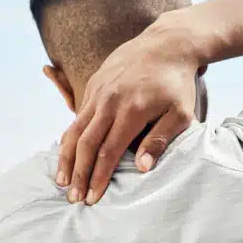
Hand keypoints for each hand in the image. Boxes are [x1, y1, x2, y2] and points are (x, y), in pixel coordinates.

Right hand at [56, 10, 204, 204]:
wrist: (166, 44)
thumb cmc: (176, 83)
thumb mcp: (180, 113)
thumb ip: (160, 140)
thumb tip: (142, 168)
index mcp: (131, 111)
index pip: (108, 152)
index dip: (98, 177)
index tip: (92, 198)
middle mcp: (109, 101)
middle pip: (85, 144)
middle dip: (78, 174)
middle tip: (73, 197)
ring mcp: (99, 91)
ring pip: (75, 129)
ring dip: (66, 158)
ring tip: (62, 180)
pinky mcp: (94, 84)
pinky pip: (78, 115)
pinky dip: (70, 136)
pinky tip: (68, 153)